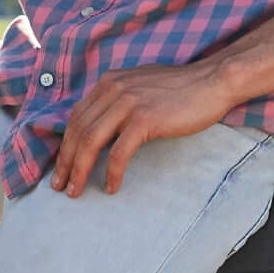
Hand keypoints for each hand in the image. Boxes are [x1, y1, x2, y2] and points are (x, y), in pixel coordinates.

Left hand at [49, 61, 235, 195]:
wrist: (214, 81)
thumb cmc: (181, 90)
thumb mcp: (139, 88)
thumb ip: (117, 102)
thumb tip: (99, 129)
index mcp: (108, 83)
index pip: (76, 117)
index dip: (65, 145)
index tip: (61, 167)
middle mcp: (113, 90)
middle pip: (78, 131)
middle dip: (65, 162)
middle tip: (59, 186)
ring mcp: (128, 103)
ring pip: (91, 142)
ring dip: (80, 171)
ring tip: (76, 191)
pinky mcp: (145, 119)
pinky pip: (119, 152)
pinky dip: (112, 172)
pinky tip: (112, 187)